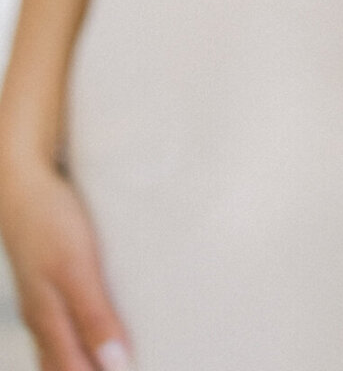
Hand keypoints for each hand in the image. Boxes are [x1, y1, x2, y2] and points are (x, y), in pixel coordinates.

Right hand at [0, 154, 130, 368]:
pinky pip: (60, 325)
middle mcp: (42, 317)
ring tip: (116, 359)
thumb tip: (114, 365)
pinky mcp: (46, 282)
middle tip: (127, 365)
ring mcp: (41, 299)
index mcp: (49, 320)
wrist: (22, 183)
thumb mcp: (77, 267)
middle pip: (65, 367)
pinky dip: (79, 338)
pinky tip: (95, 330)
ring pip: (59, 349)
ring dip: (84, 359)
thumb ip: (94, 315)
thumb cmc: (50, 222)